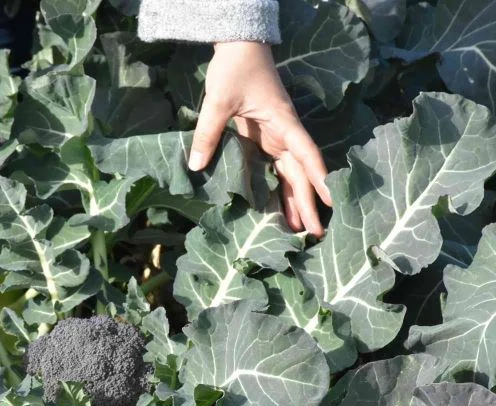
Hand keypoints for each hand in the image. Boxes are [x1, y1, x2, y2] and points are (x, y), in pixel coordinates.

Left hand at [188, 41, 330, 236]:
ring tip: (297, 230)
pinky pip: (273, 168)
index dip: (319, 179)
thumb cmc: (235, 68)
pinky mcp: (262, 139)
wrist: (238, 46)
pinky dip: (277, 188)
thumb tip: (197, 166)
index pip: (306, 155)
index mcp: (283, 123)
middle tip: (314, 234)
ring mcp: (275, 138)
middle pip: (301, 173)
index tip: (331, 202)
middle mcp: (284, 134)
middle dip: (308, 203)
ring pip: (289, 174)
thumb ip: (208, 133)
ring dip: (294, 200)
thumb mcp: (218, 100)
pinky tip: (275, 209)